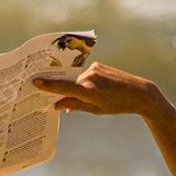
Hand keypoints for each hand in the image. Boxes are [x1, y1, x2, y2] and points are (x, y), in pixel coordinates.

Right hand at [34, 62, 161, 115]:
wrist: (140, 93)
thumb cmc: (117, 105)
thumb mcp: (95, 109)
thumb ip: (75, 105)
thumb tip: (56, 104)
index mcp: (89, 91)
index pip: (64, 87)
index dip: (48, 85)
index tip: (35, 81)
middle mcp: (90, 77)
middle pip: (69, 84)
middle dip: (65, 92)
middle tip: (58, 100)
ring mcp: (94, 69)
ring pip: (77, 80)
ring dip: (77, 88)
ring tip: (89, 98)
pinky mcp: (98, 65)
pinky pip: (84, 75)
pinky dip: (84, 83)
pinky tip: (96, 91)